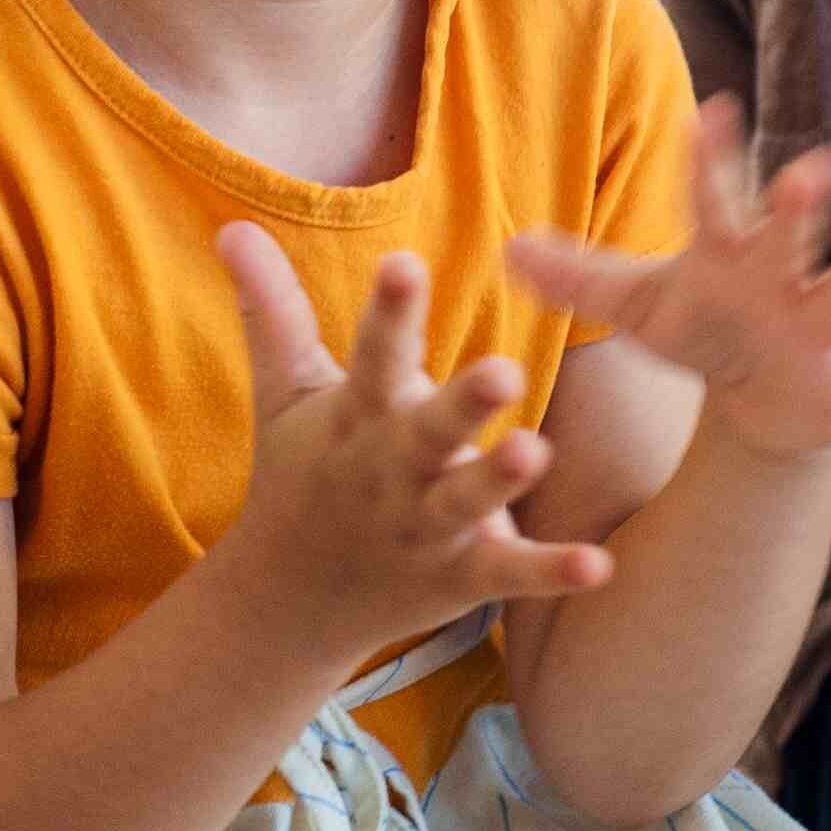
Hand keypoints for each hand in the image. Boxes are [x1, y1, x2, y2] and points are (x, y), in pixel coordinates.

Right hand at [212, 229, 608, 662]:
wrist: (287, 603)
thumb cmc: (302, 474)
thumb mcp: (284, 394)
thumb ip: (273, 310)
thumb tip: (231, 226)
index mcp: (355, 418)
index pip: (372, 356)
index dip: (389, 311)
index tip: (405, 263)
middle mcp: (389, 471)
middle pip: (426, 433)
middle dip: (461, 404)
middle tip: (504, 369)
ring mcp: (424, 528)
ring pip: (466, 502)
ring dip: (500, 480)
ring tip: (539, 450)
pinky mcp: (460, 577)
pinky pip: (507, 574)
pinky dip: (550, 572)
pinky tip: (598, 564)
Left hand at [508, 103, 830, 461]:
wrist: (766, 402)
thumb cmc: (707, 331)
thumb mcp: (641, 307)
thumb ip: (581, 276)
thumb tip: (505, 248)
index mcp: (728, 255)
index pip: (713, 200)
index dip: (710, 161)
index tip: (710, 111)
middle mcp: (784, 278)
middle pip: (789, 236)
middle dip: (798, 205)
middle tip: (812, 164)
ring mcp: (826, 325)